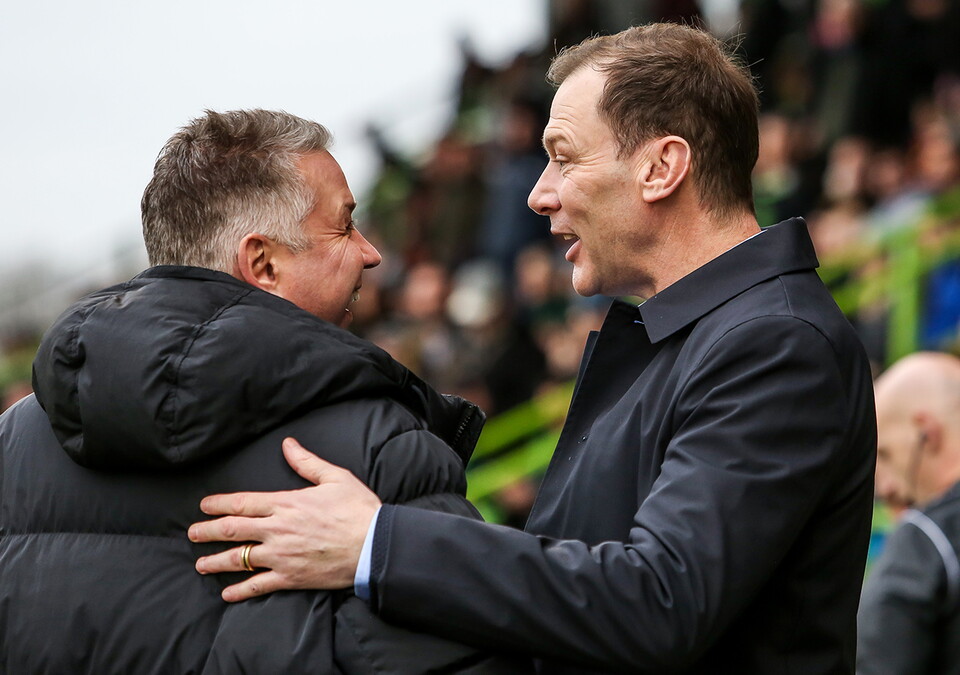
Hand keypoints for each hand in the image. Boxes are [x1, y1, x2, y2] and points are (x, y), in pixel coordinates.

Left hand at [188, 437, 381, 601]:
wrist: (375, 545)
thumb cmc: (358, 509)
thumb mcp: (335, 478)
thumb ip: (307, 462)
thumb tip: (288, 444)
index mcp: (286, 503)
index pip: (242, 503)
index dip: (219, 504)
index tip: (204, 505)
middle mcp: (277, 530)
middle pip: (231, 530)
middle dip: (207, 531)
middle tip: (192, 533)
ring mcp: (281, 556)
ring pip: (238, 559)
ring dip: (216, 562)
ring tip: (201, 564)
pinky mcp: (291, 578)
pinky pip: (258, 586)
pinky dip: (240, 591)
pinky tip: (228, 594)